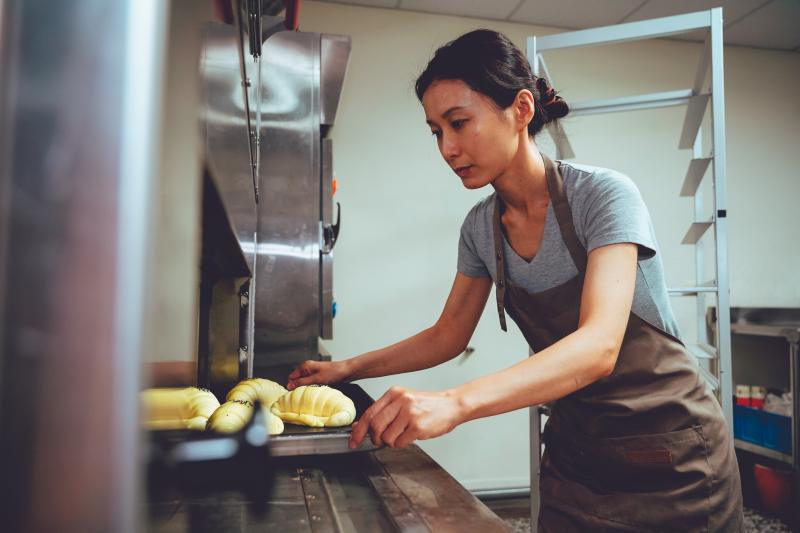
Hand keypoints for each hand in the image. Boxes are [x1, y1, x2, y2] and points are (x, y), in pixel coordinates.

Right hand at [287, 360, 346, 389]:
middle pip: (297, 381)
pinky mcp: (318, 378)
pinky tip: (316, 391)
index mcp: (305, 367)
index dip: (291, 386)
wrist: (346, 372)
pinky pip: (310, 385)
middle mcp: (308, 369)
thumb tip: (290, 386)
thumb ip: (302, 382)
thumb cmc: (334, 372)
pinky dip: (311, 389)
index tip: (293, 393)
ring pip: (304, 384)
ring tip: (311, 392)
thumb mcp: (316, 379)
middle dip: (299, 388)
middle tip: (303, 394)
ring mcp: (313, 374)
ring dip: (306, 389)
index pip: (291, 377)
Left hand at [349, 386, 464, 448]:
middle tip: (382, 440)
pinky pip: (400, 442)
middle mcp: (400, 400)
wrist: (451, 405)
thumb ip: (381, 412)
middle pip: (375, 426)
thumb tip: (359, 426)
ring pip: (386, 437)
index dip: (358, 430)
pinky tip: (410, 436)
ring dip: (391, 442)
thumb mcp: (402, 403)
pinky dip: (402, 443)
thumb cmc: (427, 406)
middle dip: (376, 438)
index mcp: (394, 393)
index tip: (353, 441)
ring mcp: (410, 413)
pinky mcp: (418, 426)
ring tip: (401, 435)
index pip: (369, 413)